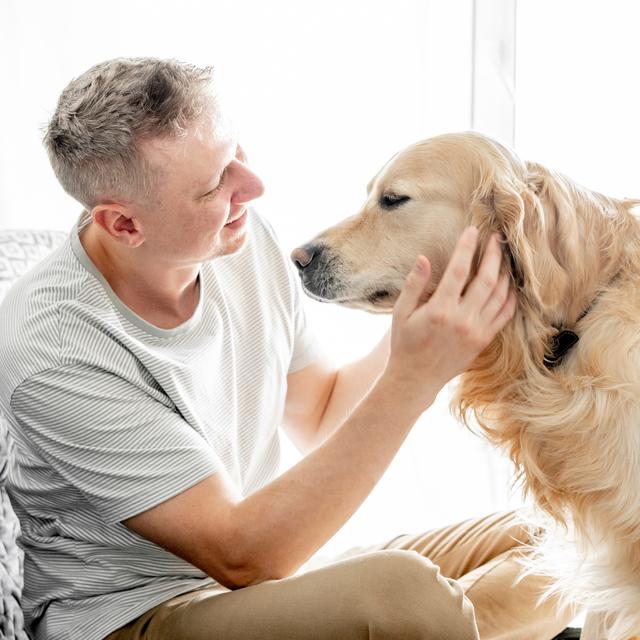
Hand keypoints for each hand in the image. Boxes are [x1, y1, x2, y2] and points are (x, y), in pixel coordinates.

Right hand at [383, 227, 515, 411]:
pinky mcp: (484, 340)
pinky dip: (511, 297)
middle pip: (487, 279)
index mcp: (440, 310)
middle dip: (494, 254)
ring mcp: (476, 331)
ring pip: (500, 295)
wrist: (415, 378)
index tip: (473, 230)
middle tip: (497, 238)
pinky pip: (505, 314)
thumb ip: (413, 285)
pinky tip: (510, 284)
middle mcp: (462, 319)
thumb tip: (423, 258)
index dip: (467, 247)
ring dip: (505, 272)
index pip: (458, 270)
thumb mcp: (400, 313)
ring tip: (505, 256)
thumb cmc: (404, 344)